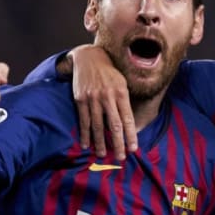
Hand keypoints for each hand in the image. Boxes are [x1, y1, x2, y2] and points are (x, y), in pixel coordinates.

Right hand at [68, 44, 136, 159]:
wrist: (89, 58)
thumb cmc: (110, 72)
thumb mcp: (122, 82)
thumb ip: (125, 101)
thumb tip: (129, 124)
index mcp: (121, 92)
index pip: (128, 119)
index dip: (131, 135)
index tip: (133, 148)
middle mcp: (107, 96)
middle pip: (114, 125)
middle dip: (118, 143)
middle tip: (121, 157)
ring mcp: (93, 98)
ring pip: (97, 126)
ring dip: (100, 143)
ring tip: (103, 154)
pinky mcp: (80, 99)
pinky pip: (83, 120)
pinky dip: (85, 134)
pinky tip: (87, 145)